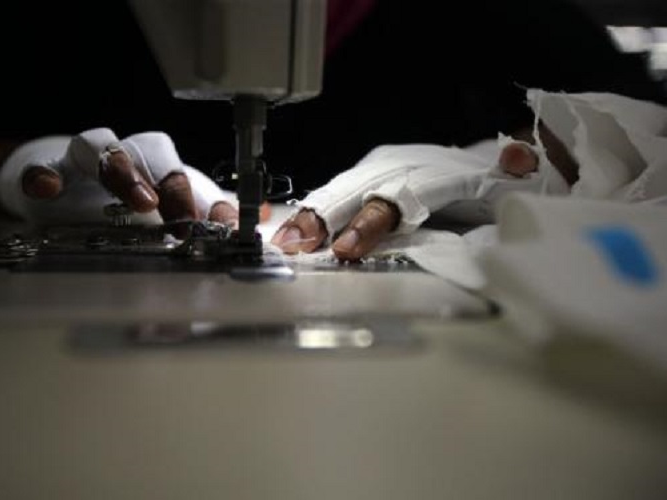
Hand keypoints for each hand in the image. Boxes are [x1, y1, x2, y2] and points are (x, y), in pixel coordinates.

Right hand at [0, 128, 236, 225]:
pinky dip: (45, 176)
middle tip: (183, 215)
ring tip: (137, 200)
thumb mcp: (165, 212)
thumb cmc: (115, 199)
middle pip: (151, 150)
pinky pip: (42, 166)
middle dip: (171, 182)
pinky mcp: (46, 170)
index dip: (212, 197)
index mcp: (156, 169)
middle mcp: (126, 158)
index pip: (190, 173)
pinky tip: (48, 190)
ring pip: (101, 146)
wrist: (55, 187)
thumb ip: (209, 217)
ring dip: (121, 170)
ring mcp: (85, 162)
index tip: (228, 226)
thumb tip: (264, 218)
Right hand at [271, 138, 558, 260]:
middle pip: (357, 191)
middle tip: (299, 244)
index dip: (370, 224)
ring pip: (340, 191)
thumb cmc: (490, 183)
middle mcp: (398, 167)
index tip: (347, 248)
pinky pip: (336, 196)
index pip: (396, 199)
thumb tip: (520, 157)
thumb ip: (512, 174)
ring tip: (286, 241)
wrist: (474, 165)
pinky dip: (313, 214)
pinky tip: (292, 234)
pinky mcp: (364, 183)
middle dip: (325, 217)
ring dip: (312, 216)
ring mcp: (377, 173)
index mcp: (432, 172)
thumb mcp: (510, 182)